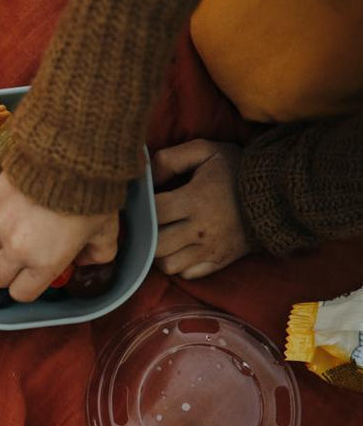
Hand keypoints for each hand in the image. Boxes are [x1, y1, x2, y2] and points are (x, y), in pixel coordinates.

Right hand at [0, 172, 118, 302]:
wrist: (68, 158)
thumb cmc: (90, 197)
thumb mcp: (106, 230)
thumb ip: (100, 252)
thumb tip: (87, 260)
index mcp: (44, 263)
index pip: (20, 294)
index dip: (27, 288)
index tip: (35, 278)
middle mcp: (16, 249)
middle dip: (7, 273)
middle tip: (22, 260)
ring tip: (15, 236)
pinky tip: (16, 212)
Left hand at [152, 140, 250, 279]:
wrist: (279, 191)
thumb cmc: (237, 169)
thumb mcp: (206, 151)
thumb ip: (170, 159)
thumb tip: (148, 179)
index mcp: (196, 200)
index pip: (156, 211)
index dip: (145, 207)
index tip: (148, 201)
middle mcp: (202, 229)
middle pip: (157, 245)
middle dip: (149, 235)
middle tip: (153, 224)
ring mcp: (211, 249)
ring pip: (169, 265)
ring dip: (162, 253)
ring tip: (166, 237)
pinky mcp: (220, 260)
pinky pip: (188, 274)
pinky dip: (180, 265)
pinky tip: (182, 248)